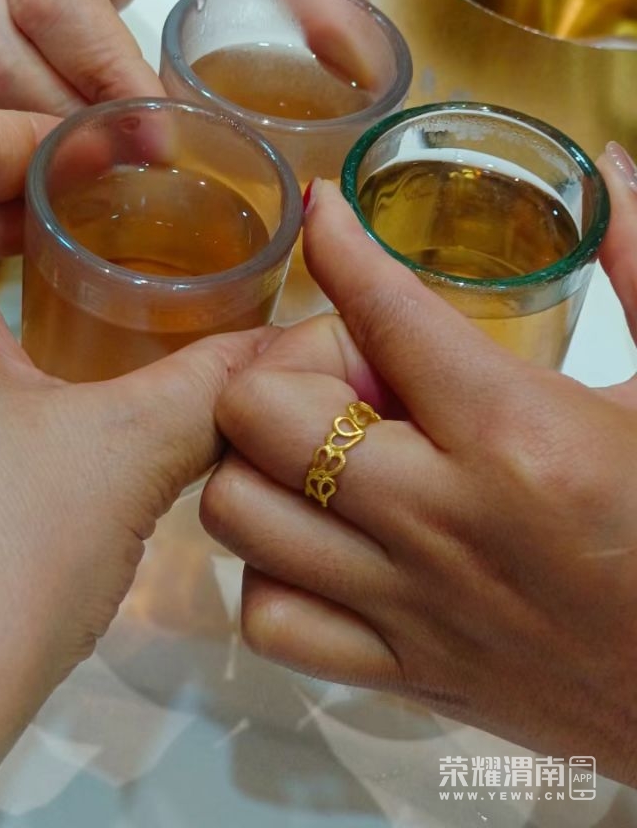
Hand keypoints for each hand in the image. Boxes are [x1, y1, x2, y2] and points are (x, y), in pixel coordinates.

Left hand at [201, 143, 636, 785]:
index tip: (325, 212)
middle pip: (261, 413)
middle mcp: (440, 516)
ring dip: (260, 465)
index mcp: (516, 432)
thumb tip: (615, 162)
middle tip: (343, 378)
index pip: (381, 311)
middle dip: (283, 371)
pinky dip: (274, 573)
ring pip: (237, 511)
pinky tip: (325, 543)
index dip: (336, 242)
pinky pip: (269, 617)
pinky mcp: (400, 674)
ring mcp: (408, 602)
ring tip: (321, 455)